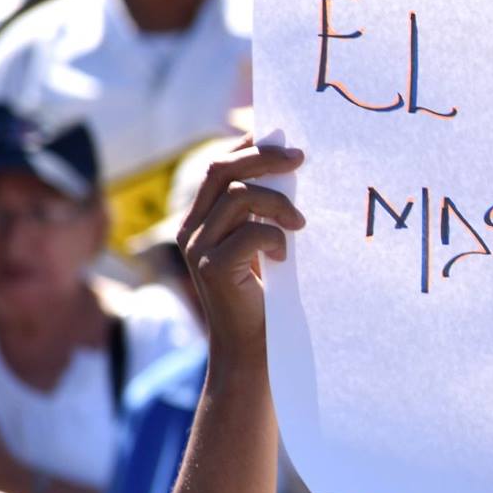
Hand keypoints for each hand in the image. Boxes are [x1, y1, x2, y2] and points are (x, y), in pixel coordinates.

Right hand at [178, 136, 305, 355]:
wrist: (254, 351)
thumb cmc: (267, 299)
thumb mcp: (263, 248)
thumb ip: (264, 215)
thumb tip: (291, 170)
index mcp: (200, 221)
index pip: (219, 168)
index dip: (248, 147)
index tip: (283, 140)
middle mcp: (191, 231)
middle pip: (223, 170)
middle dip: (264, 158)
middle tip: (301, 159)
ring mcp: (198, 249)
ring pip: (240, 197)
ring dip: (279, 205)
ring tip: (300, 225)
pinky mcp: (213, 268)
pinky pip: (252, 233)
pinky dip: (276, 238)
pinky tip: (284, 257)